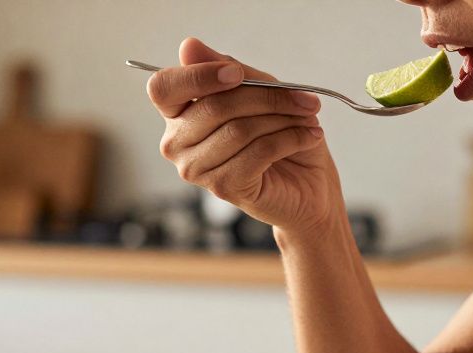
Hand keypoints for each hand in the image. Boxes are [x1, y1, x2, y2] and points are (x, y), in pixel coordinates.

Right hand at [147, 38, 341, 235]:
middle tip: (304, 99)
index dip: (198, 76)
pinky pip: (258, 151)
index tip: (238, 74)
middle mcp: (177, 143)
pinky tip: (308, 137)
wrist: (308, 186)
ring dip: (284, 119)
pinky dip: (291, 139)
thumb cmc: (281, 136)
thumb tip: (188, 46)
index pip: (164, 88)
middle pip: (214, 106)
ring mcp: (196, 170)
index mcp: (178, 114)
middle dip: (267, 97)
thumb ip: (228, 69)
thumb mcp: (260, 91)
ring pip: (239, 129)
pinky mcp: (223, 188)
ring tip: (307, 120)